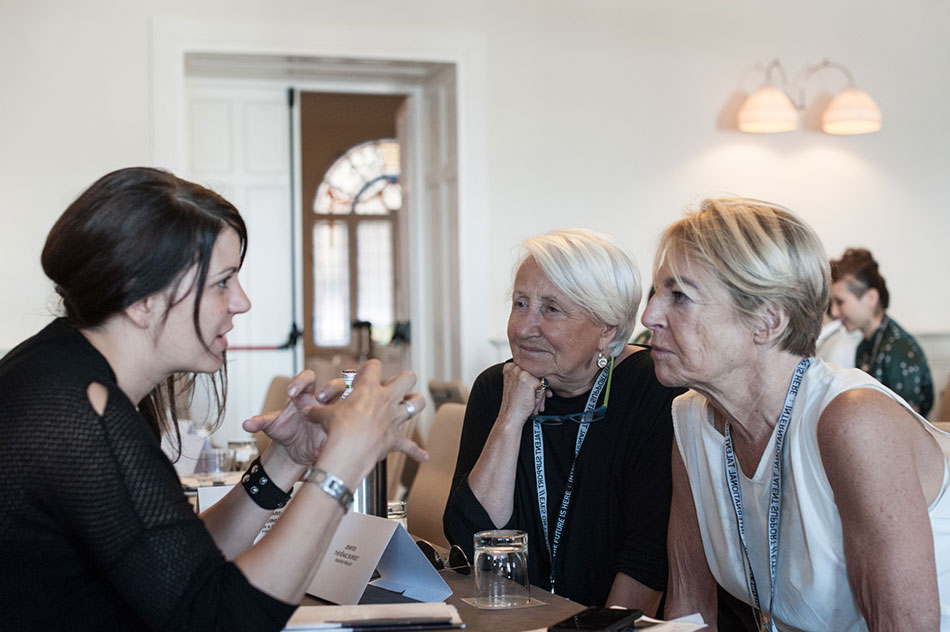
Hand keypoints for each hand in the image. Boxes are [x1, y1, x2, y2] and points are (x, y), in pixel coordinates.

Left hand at [242, 370, 341, 466]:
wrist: (292, 451)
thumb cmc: (284, 431)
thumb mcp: (272, 426)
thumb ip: (260, 422)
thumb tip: (246, 424)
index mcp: (304, 396)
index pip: (307, 378)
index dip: (300, 381)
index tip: (290, 392)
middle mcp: (321, 402)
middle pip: (335, 385)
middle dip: (330, 388)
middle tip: (319, 398)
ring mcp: (332, 415)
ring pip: (347, 402)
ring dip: (343, 406)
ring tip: (333, 416)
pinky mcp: (338, 429)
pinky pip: (345, 426)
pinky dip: (341, 432)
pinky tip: (332, 439)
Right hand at [307, 360, 427, 471]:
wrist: (349, 449)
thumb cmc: (338, 429)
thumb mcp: (324, 415)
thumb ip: (317, 411)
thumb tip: (305, 411)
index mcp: (368, 389)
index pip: (374, 365)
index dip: (370, 367)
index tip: (365, 373)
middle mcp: (386, 400)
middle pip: (407, 378)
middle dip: (404, 379)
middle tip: (395, 385)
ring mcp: (394, 418)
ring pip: (417, 403)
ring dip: (416, 403)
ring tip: (412, 404)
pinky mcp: (395, 439)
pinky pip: (410, 447)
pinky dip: (416, 452)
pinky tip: (423, 456)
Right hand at [498, 362, 550, 426]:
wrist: (510, 417)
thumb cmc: (515, 405)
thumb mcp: (519, 386)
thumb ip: (528, 378)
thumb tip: (544, 377)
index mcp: (509, 367)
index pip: (531, 372)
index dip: (534, 384)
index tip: (530, 393)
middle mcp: (513, 367)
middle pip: (536, 375)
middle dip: (538, 390)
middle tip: (532, 401)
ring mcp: (520, 372)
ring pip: (540, 380)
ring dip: (540, 394)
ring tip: (532, 403)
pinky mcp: (527, 379)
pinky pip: (542, 385)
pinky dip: (540, 396)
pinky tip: (532, 403)